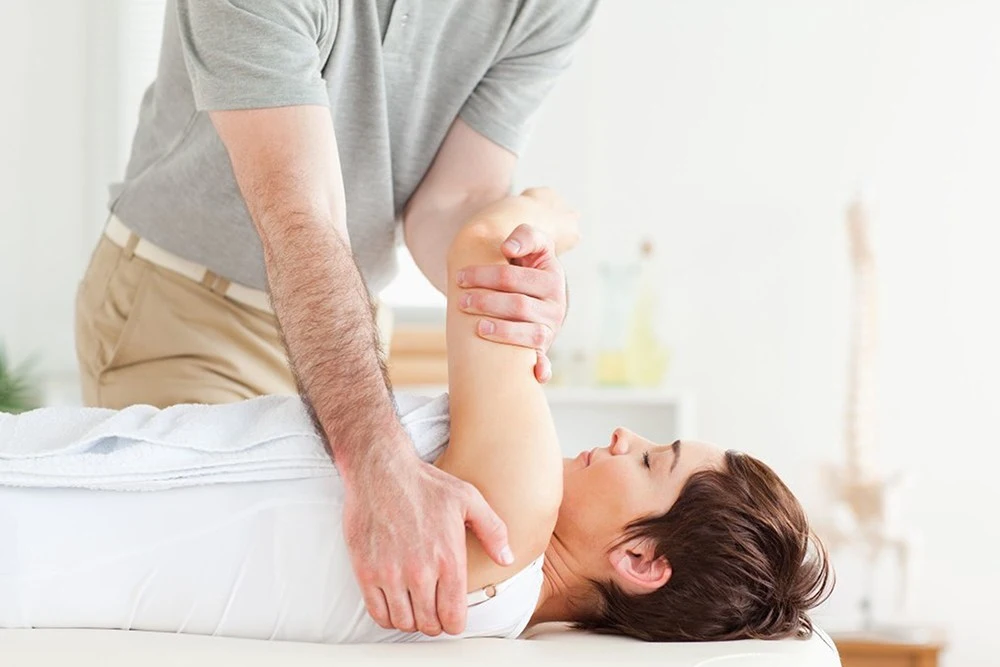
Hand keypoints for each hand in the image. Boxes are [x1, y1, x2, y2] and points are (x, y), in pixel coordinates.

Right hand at [342, 447, 512, 635]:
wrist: (381, 470)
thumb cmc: (425, 484)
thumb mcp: (469, 499)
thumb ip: (493, 530)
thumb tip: (506, 557)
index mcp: (448, 558)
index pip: (454, 617)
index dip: (455, 623)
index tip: (451, 614)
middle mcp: (420, 571)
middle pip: (429, 625)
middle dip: (434, 623)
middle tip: (433, 610)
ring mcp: (390, 573)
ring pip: (403, 622)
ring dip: (411, 620)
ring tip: (414, 605)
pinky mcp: (366, 571)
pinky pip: (378, 613)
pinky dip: (387, 615)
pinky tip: (394, 602)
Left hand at [457, 223, 569, 382]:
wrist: (540, 286)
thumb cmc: (530, 263)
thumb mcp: (534, 243)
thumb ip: (525, 235)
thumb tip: (507, 248)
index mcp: (552, 279)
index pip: (513, 278)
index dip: (484, 275)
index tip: (460, 277)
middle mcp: (556, 307)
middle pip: (518, 306)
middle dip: (486, 302)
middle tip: (461, 300)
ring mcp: (550, 330)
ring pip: (528, 335)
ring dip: (502, 332)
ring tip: (477, 327)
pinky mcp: (543, 348)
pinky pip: (545, 362)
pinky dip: (542, 369)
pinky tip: (536, 375)